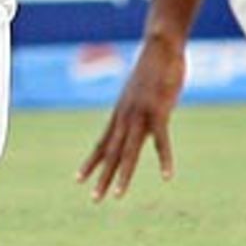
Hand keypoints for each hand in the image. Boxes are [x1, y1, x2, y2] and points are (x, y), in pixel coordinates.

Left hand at [77, 33, 185, 200]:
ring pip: (129, 150)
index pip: (102, 142)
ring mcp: (141, 114)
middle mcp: (126, 116)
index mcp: (120, 113)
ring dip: (124, 174)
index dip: (92, 161)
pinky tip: (166, 176)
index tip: (78, 179)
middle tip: (94, 199)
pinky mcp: (159, 111)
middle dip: (102, 176)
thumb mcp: (139, 91)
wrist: (159, 46)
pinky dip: (164, 158)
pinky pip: (161, 140)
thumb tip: (137, 115)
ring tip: (117, 195)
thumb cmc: (152, 68)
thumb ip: (137, 106)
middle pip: (112, 152)